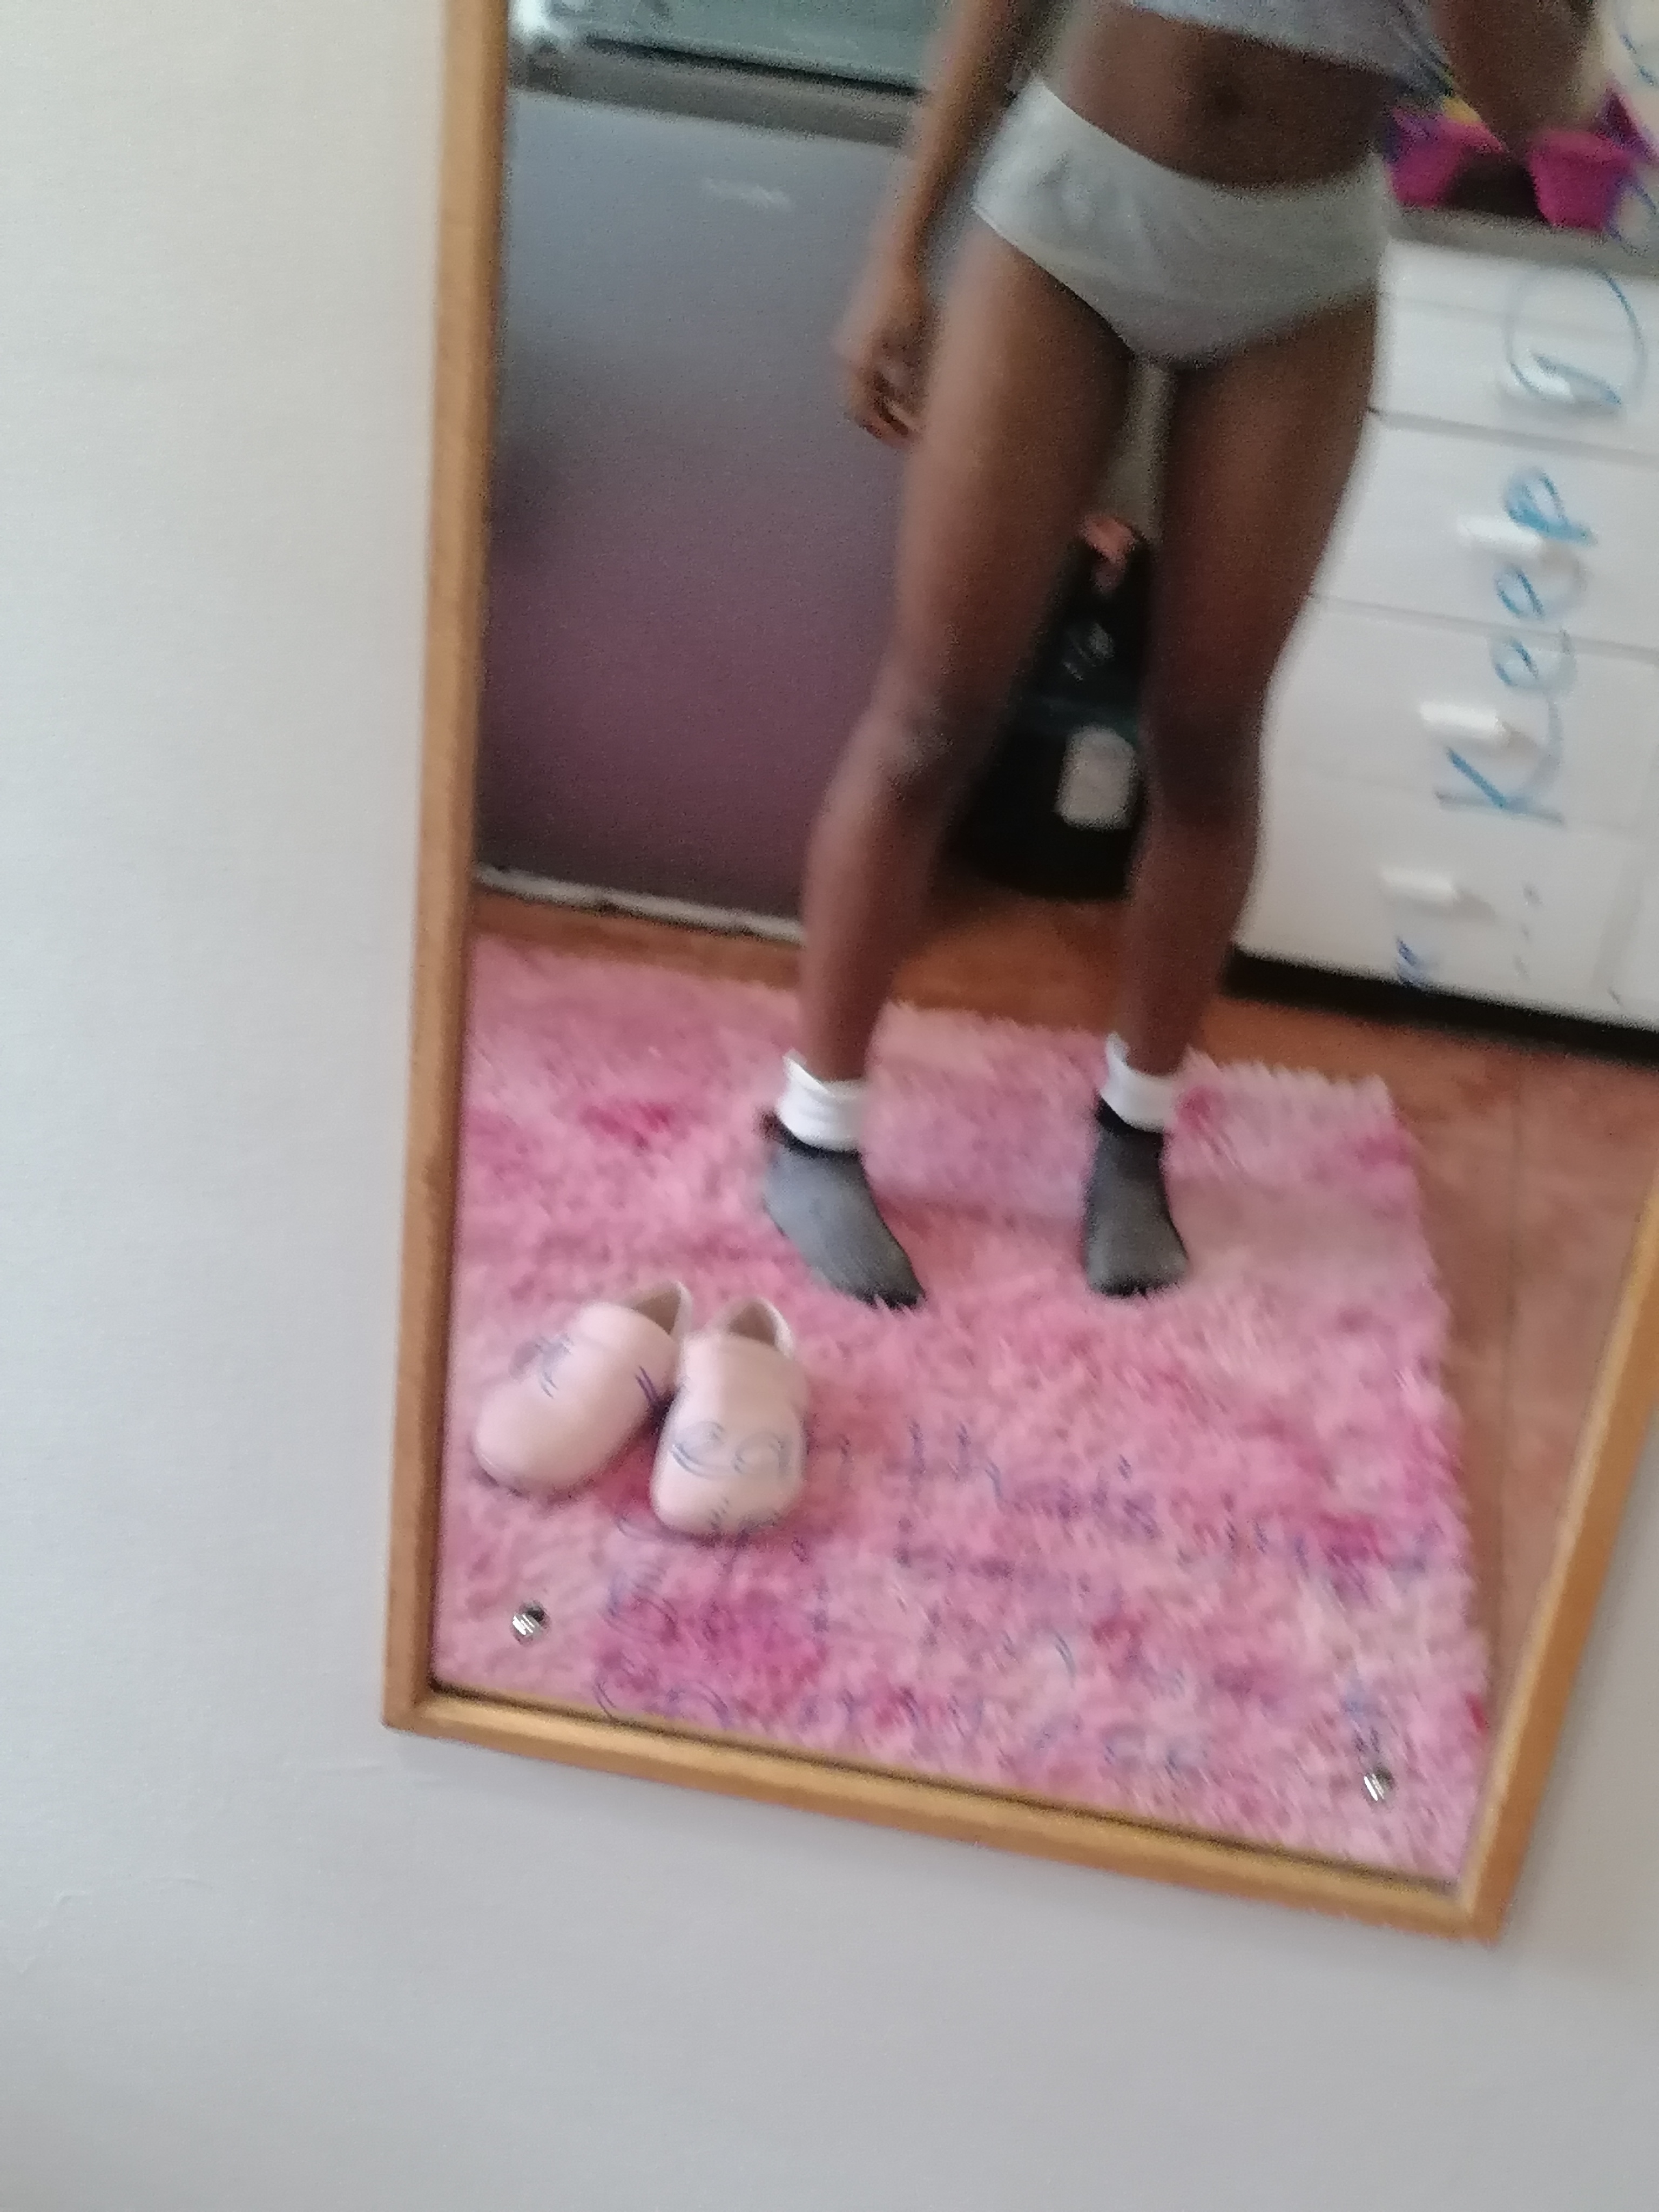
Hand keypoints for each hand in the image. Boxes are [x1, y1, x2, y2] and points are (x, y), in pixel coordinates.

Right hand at [834, 245, 934, 445]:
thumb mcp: (913, 345)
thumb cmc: (906, 299)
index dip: (883, 430)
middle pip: (857, 403)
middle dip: (879, 422)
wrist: (892, 257)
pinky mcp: (854, 332)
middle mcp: (846, 357)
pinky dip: (877, 385)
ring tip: (902, 413)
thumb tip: (909, 417)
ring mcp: (847, 343)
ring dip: (879, 404)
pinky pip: (862, 370)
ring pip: (859, 387)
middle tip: (903, 433)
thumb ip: (908, 385)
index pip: (862, 411)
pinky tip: (896, 385)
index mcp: (857, 364)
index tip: (904, 441)